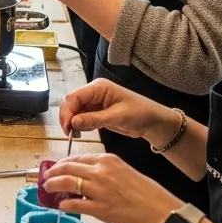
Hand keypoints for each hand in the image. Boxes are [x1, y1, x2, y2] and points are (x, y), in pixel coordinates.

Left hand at [43, 153, 180, 222]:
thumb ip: (105, 171)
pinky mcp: (100, 209)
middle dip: (53, 172)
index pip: (77, 157)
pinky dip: (65, 205)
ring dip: (53, 185)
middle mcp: (101, 172)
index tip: (57, 167)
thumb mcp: (125, 171)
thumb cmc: (147, 194)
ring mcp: (99, 190)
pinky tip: (62, 206)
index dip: (63, 163)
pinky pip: (74, 204)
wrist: (161, 213)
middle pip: (67, 168)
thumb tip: (85, 176)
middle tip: (47, 177)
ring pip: (66, 183)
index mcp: (108, 160)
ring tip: (48, 188)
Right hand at [58, 78, 177, 143]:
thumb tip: (73, 123)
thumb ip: (94, 119)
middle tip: (69, 133)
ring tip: (75, 135)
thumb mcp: (117, 117)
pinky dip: (79, 125)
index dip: (67, 111)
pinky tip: (81, 133)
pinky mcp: (97, 112)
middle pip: (72, 103)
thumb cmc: (140, 114)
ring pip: (75, 111)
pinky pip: (82, 118)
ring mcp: (94, 103)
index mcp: (98, 88)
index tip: (67, 127)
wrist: (154, 122)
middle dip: (67, 117)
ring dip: (72, 123)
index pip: (74, 97)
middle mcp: (94, 93)